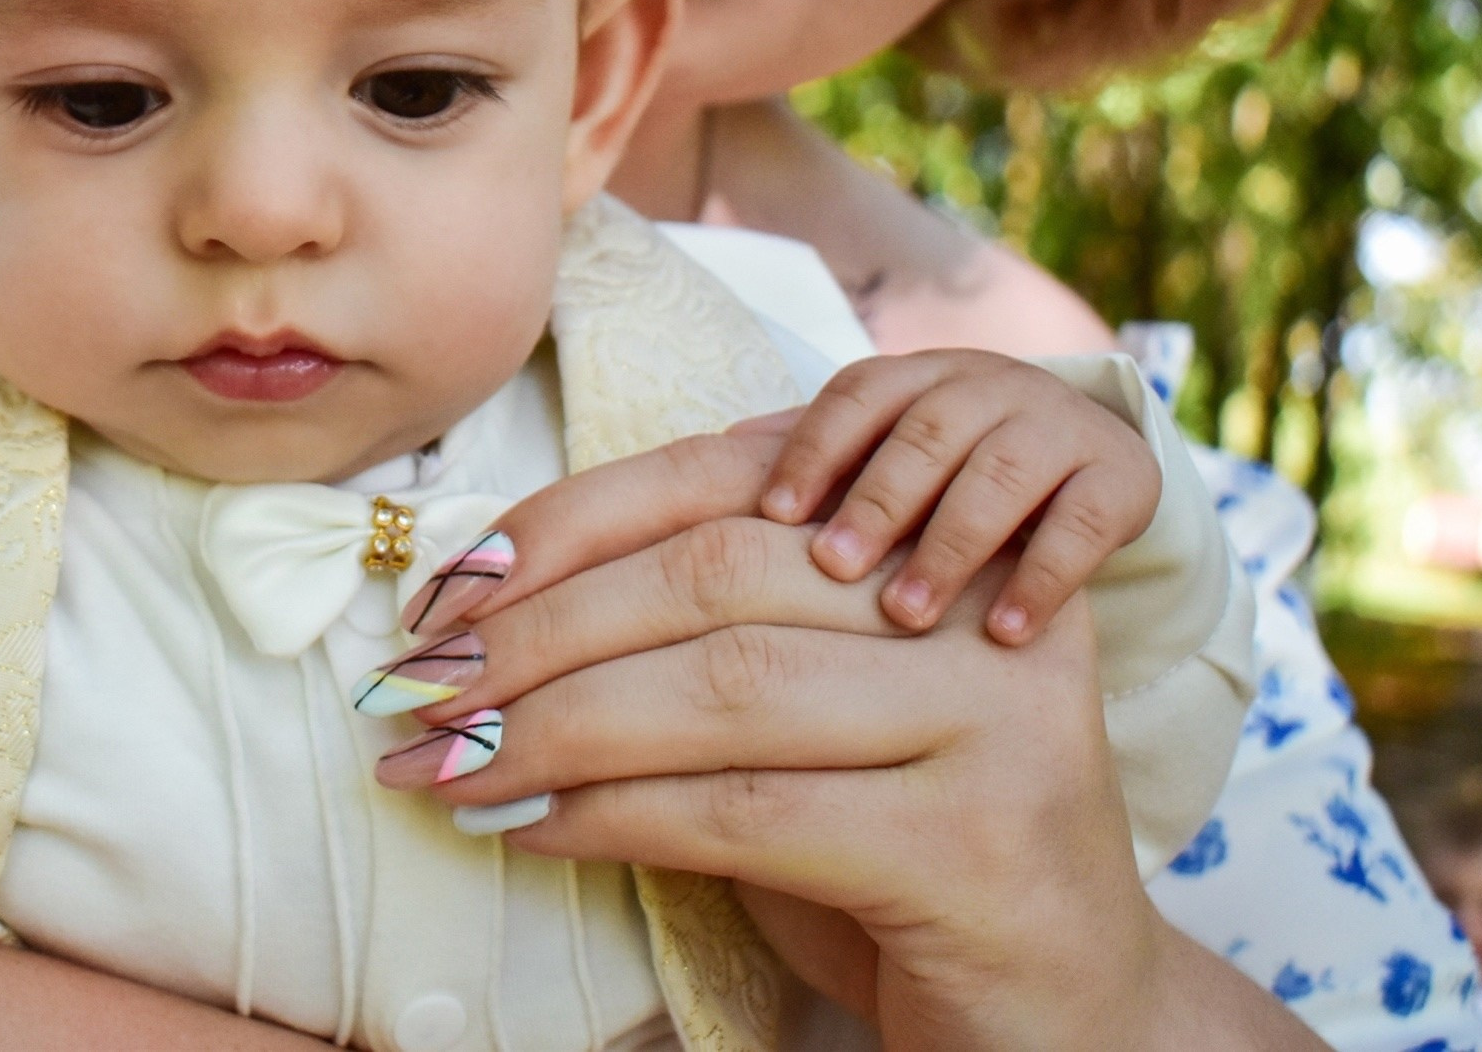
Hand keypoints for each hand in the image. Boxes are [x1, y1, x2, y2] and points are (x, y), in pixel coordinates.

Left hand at [375, 432, 1319, 1051]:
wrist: (1068, 1013)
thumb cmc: (892, 850)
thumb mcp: (795, 720)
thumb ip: (688, 646)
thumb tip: (475, 626)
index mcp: (925, 536)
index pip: (721, 483)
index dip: (567, 522)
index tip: (443, 592)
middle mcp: (972, 607)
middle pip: (711, 576)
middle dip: (534, 630)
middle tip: (413, 690)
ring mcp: (993, 721)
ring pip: (721, 686)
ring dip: (548, 726)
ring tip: (440, 764)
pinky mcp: (975, 845)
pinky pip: (746, 810)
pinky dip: (612, 817)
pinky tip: (530, 830)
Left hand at [750, 349, 1162, 643]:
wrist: (1086, 461)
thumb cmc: (948, 474)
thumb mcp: (883, 458)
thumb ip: (805, 459)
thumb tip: (699, 473)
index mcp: (916, 376)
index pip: (857, 395)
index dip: (814, 448)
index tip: (771, 515)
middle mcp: (987, 385)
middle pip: (925, 432)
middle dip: (876, 503)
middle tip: (831, 573)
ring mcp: (1058, 425)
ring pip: (1000, 472)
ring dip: (950, 544)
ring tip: (907, 616)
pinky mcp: (1124, 475)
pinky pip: (1086, 522)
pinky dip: (1042, 578)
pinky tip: (1004, 635)